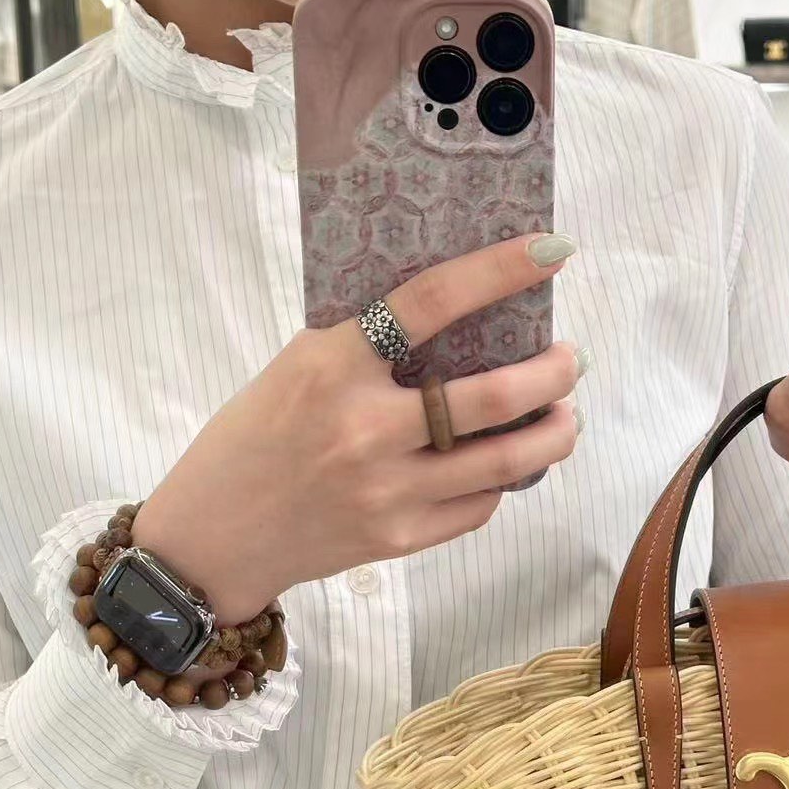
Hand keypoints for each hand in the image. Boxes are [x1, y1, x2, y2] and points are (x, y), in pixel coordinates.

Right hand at [134, 234, 582, 623]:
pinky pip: (478, 505)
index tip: (551, 250)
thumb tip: (461, 317)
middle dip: (553, 373)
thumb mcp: (296, 369)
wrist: (216, 537)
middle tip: (572, 358)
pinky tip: (506, 463)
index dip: (500, 271)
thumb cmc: (255, 439)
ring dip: (552, 433)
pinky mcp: (400, 538)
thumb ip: (366, 346)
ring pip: (504, 461)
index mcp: (331, 366)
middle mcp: (365, 430)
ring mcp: (387, 491)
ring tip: (565, 415)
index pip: (431, 302)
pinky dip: (502, 480)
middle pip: (492, 396)